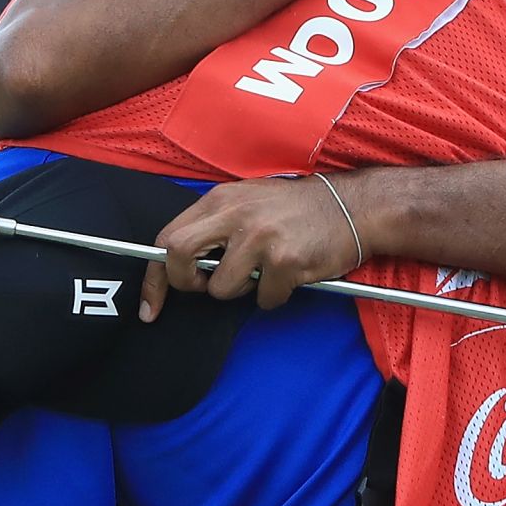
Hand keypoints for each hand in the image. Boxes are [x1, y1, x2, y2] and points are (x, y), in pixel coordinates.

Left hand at [140, 175, 361, 317]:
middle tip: (208, 287)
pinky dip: (275, 297)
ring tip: (265, 273)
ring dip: (242, 291)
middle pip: (179, 256)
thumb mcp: (250, 200)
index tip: (151, 306)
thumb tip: (182, 260)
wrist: (355, 207)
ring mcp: (260, 238)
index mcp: (222, 199)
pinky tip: (291, 276)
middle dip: (187, 283)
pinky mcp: (284, 262)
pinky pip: (264, 300)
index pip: (168, 238)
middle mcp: (236, 214)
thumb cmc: (299, 209)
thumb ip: (216, 223)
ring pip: (223, 289)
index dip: (155, 277)